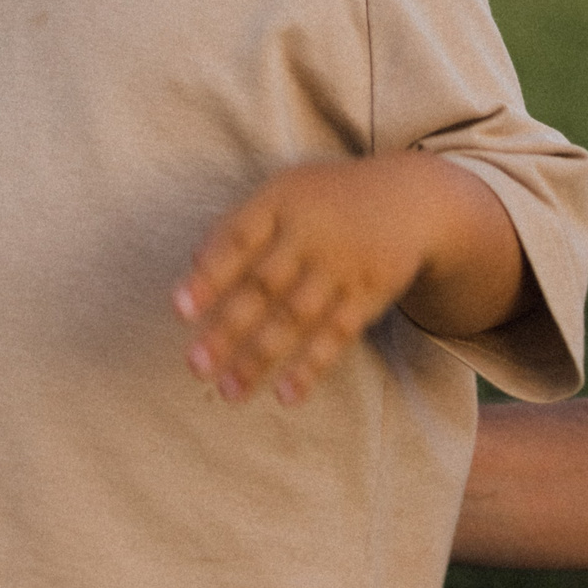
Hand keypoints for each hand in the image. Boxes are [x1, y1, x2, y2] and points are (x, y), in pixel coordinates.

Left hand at [174, 154, 518, 405]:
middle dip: (227, 329)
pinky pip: (336, 335)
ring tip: (228, 393)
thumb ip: (240, 224)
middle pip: (264, 286)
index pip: (238, 239)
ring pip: (296, 318)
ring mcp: (343, 266)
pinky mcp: (368, 295)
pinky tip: (285, 397)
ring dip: (260, 358)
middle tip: (195, 366)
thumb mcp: (285, 191)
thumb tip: (193, 263)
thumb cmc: (326, 199)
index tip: (178, 310)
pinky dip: (311, 368)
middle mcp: (312, 234)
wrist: (409, 198)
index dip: (208, 275)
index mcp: (283, 202)